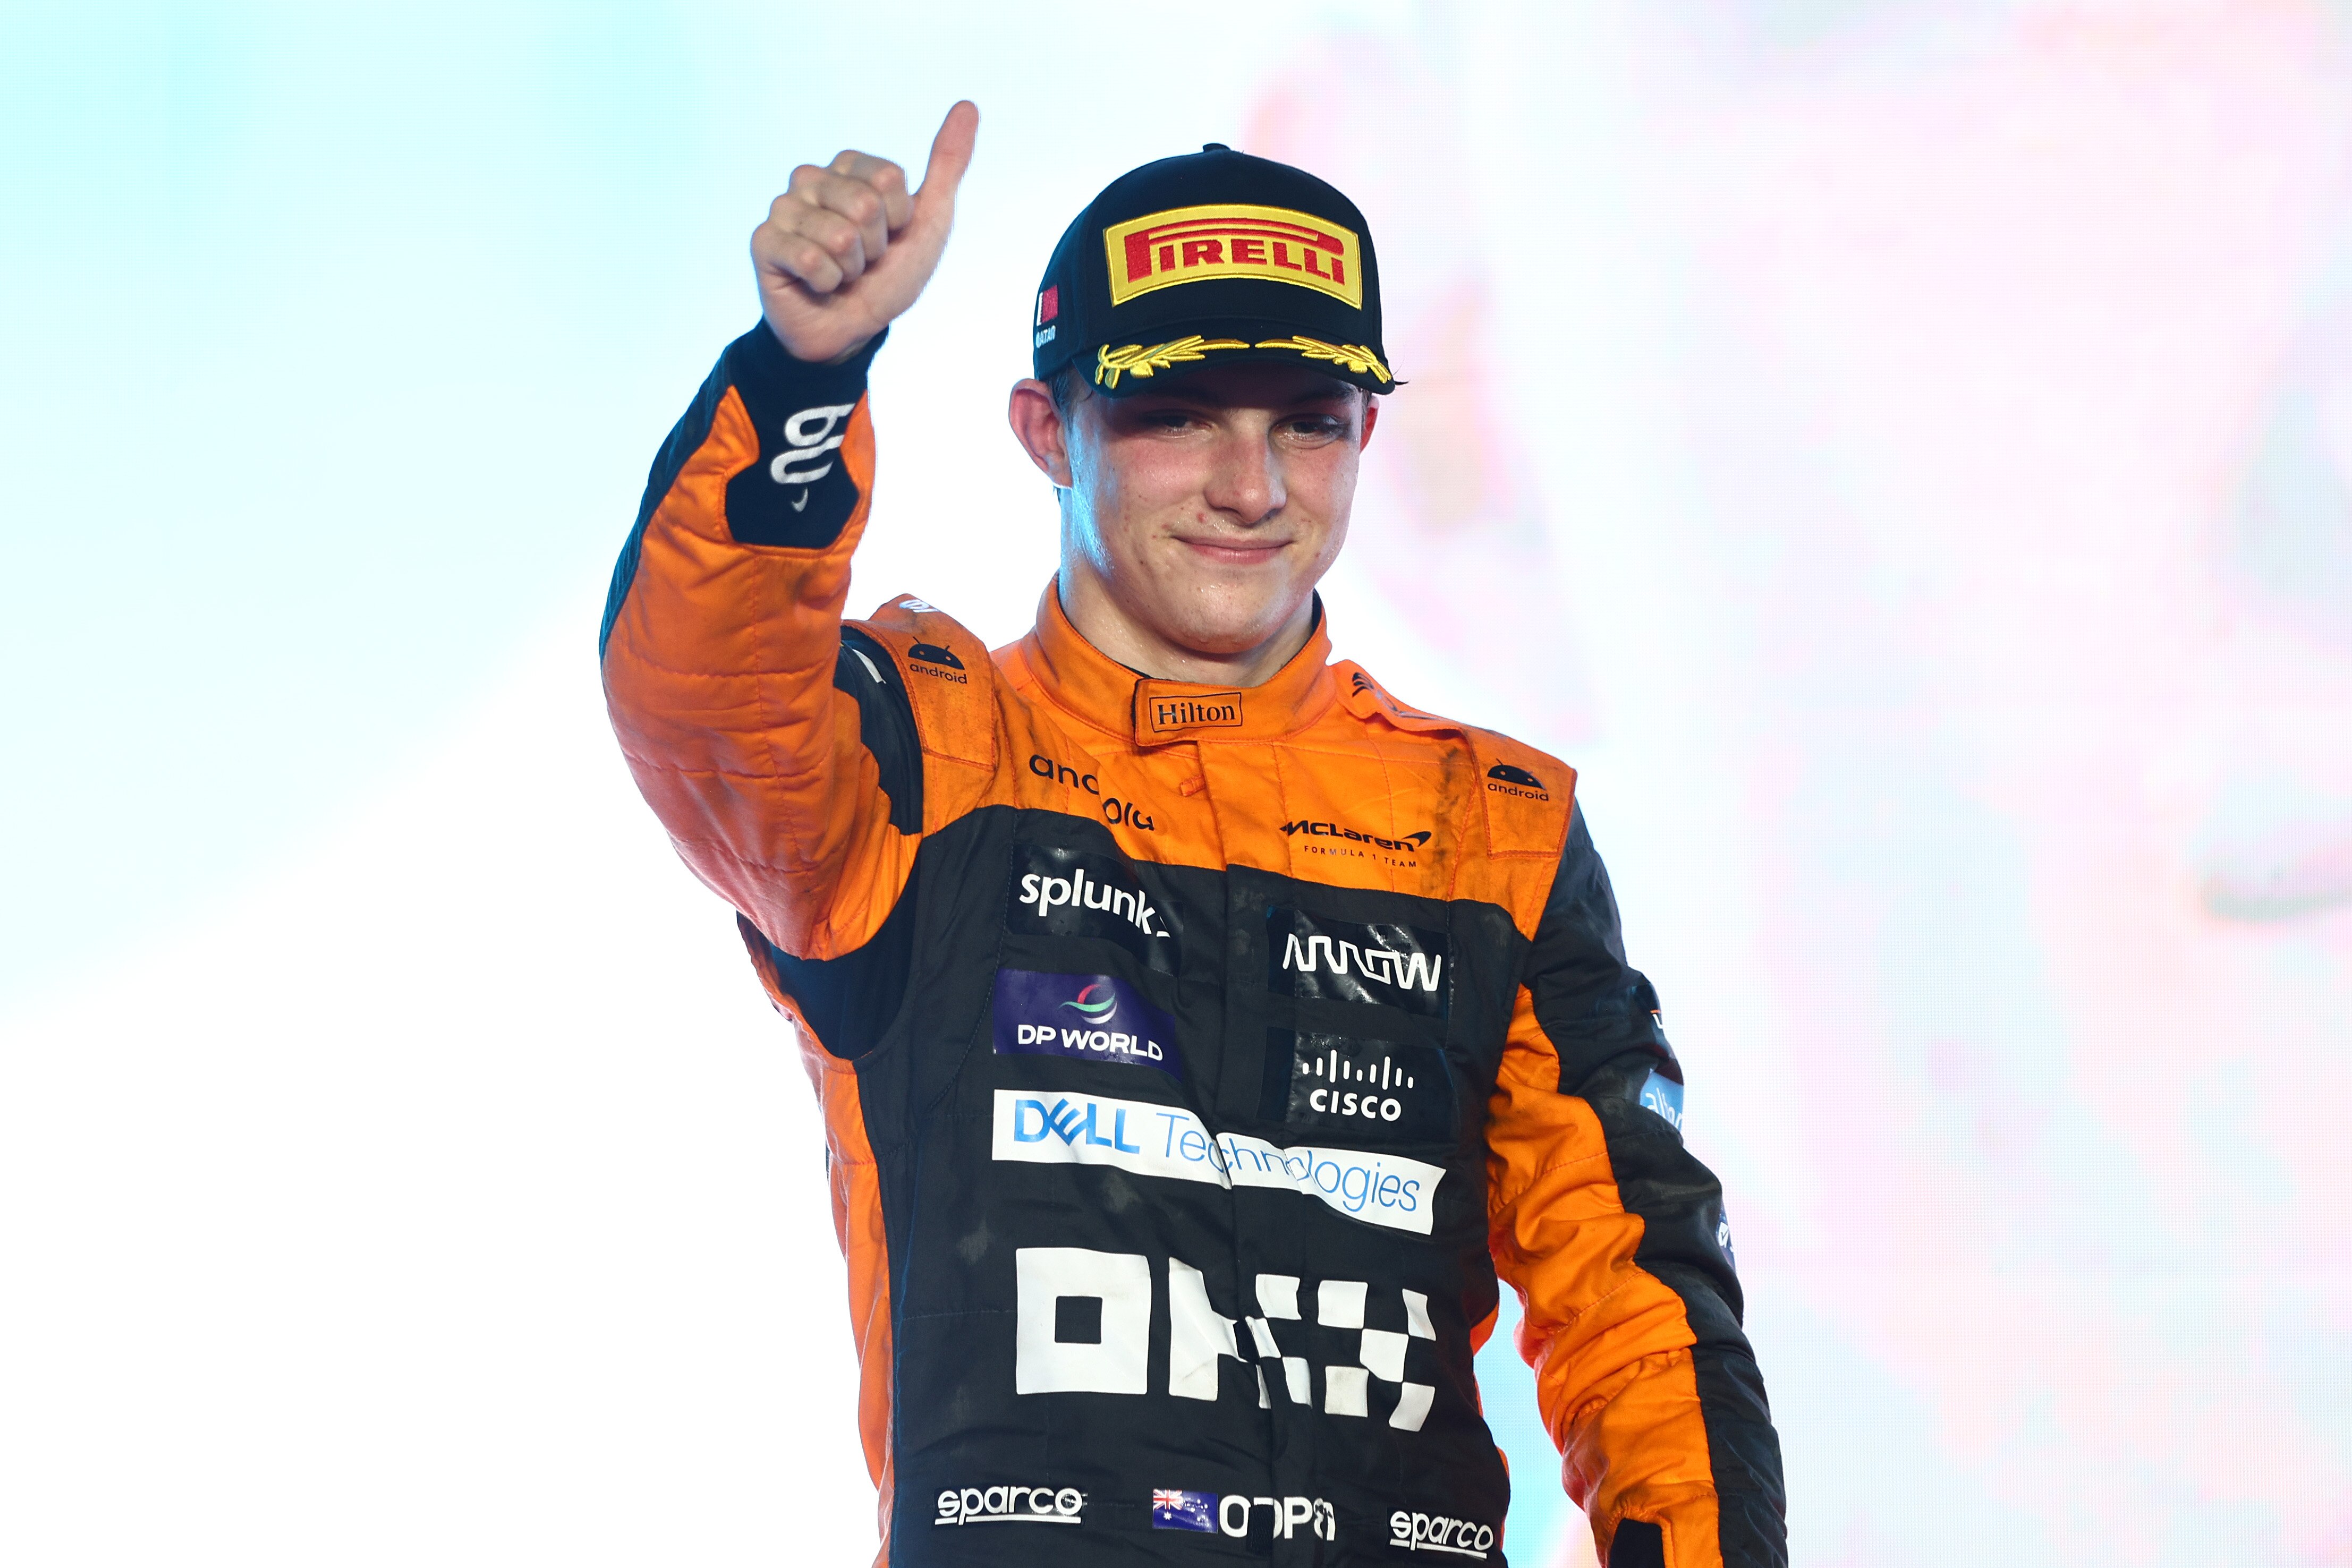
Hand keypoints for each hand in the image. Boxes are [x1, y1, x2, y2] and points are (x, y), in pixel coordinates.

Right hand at [751, 101, 978, 363]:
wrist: (853, 330)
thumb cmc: (889, 276)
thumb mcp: (930, 221)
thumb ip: (948, 164)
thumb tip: (967, 106)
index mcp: (848, 166)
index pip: (888, 178)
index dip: (900, 219)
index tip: (890, 236)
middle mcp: (812, 178)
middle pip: (865, 205)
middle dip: (875, 248)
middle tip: (863, 260)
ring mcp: (784, 208)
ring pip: (839, 236)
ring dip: (852, 270)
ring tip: (841, 274)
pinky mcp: (764, 241)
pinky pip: (811, 259)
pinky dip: (827, 284)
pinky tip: (817, 285)